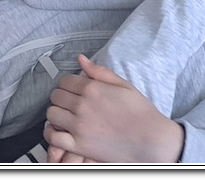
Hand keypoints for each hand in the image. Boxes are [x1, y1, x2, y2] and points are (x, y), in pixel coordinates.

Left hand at [44, 55, 182, 162]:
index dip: (68, 85)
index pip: (64, 81)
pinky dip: (52, 133)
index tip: (73, 91)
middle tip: (71, 104)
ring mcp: (79, 126)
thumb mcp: (124, 85)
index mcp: (92, 88)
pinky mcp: (79, 145)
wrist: (153, 141)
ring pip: (51, 113)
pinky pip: (53, 136)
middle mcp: (82, 105)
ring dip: (57, 114)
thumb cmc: (141, 114)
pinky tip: (60, 131)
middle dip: (62, 98)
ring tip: (66, 117)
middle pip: (56, 96)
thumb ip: (100, 72)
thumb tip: (81, 59)